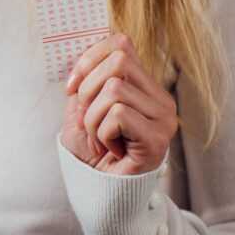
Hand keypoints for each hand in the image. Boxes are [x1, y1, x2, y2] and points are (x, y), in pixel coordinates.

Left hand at [61, 33, 177, 174]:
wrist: (99, 190)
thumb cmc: (90, 151)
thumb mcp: (81, 109)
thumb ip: (85, 81)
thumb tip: (79, 57)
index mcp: (143, 85)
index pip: (120, 43)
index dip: (87, 59)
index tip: (70, 88)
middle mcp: (159, 98)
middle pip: (117, 60)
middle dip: (87, 90)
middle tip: (85, 120)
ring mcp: (163, 117)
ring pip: (113, 89)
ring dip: (92, 118)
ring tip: (98, 139)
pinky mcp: (158, 138)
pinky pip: (118, 115)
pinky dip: (101, 133)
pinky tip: (109, 149)